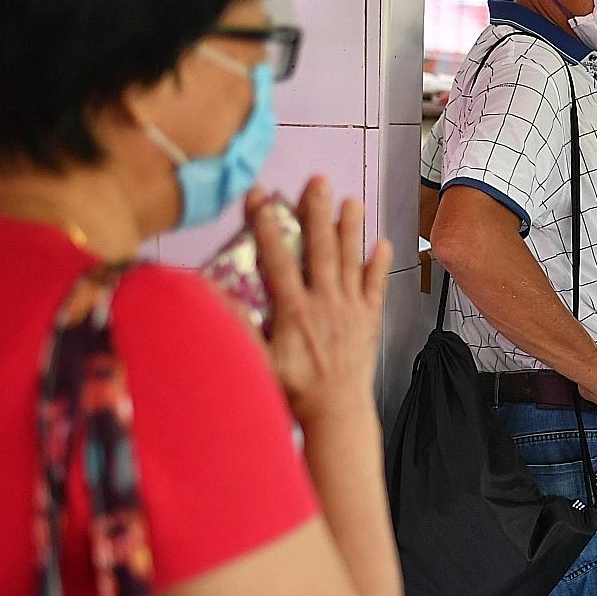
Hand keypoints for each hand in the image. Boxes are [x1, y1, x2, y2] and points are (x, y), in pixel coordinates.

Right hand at [254, 179, 391, 423]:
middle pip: (320, 249)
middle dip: (317, 213)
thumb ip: (239, 330)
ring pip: (351, 261)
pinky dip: (379, 264)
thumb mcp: (258, 363)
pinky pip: (376, 287)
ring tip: (352, 200)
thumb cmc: (295, 391)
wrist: (337, 413)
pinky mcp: (369, 320)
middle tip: (318, 181)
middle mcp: (325, 304)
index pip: (278, 260)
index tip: (261, 197)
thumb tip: (213, 299)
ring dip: (351, 229)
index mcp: (294, 312)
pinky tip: (383, 243)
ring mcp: (350, 310)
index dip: (268, 227)